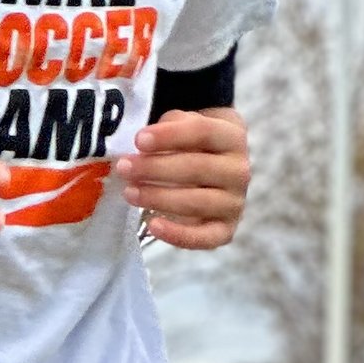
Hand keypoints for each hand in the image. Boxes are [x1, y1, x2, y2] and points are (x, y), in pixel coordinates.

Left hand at [117, 107, 249, 250]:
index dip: (170, 136)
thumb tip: (144, 143)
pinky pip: (204, 238)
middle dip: (155, 168)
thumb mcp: (183, 124)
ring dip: (159, 198)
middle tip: (124, 168)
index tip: (138, 140)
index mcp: (232, 137)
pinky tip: (153, 225)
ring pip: (197, 202)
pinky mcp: (225, 229)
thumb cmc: (191, 144)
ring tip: (130, 192)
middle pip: (197, 168)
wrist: (211, 171)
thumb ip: (171, 126)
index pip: (203, 132)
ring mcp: (234, 202)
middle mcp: (239, 170)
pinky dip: (178, 235)